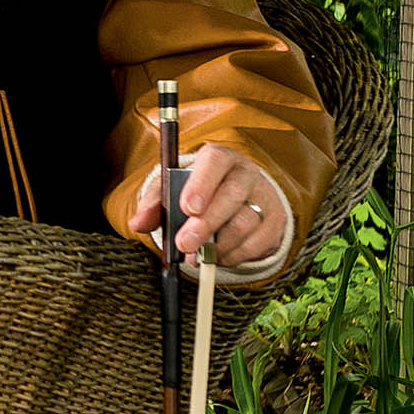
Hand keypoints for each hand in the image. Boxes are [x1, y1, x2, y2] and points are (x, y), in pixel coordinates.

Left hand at [128, 144, 283, 267]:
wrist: (236, 201)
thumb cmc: (197, 193)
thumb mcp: (171, 191)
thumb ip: (154, 204)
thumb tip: (137, 222)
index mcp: (218, 158)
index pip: (214, 161)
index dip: (202, 184)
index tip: (187, 208)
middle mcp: (245, 173)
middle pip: (232, 195)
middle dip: (206, 223)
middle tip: (185, 244)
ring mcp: (264, 197)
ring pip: (245, 223)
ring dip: (217, 245)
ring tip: (198, 254)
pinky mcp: (275, 222)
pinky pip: (256, 244)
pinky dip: (233, 255)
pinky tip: (218, 255)